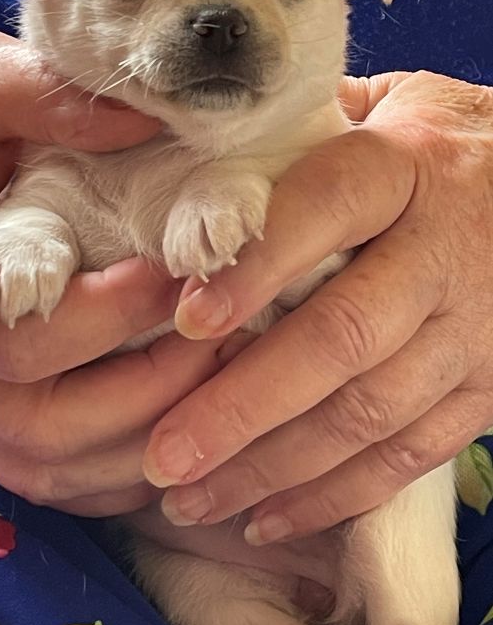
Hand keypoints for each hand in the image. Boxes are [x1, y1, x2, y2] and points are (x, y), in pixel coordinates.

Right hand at [0, 18, 222, 513]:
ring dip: (148, 435)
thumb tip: (143, 121)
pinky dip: (126, 459)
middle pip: (37, 422)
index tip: (174, 274)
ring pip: (49, 464)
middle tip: (223, 333)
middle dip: (145, 387)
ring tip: (226, 372)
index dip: (105, 315)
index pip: (11, 335)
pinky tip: (190, 411)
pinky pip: (56, 471)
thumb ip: (36, 97)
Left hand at [142, 71, 492, 540]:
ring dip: (275, 466)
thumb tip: (197, 161)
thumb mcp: (388, 107)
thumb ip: (301, 134)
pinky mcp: (489, 387)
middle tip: (164, 453)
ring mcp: (475, 327)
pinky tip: (266, 517)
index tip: (187, 317)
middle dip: (248, 404)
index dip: (258, 263)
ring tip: (189, 498)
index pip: (327, 207)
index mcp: (406, 167)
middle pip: (344, 335)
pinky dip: (337, 495)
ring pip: (372, 412)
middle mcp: (445, 249)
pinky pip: (412, 453)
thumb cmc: (444, 146)